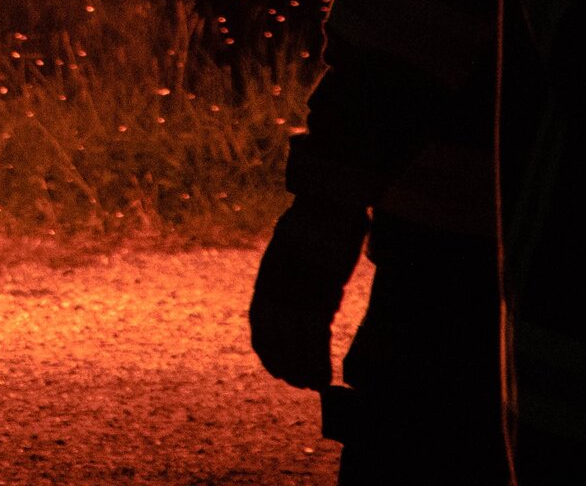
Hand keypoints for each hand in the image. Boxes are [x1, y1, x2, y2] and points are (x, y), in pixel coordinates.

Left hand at [248, 195, 368, 389]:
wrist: (324, 199)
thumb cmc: (312, 221)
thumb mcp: (289, 245)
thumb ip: (287, 271)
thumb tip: (293, 288)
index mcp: (268, 276)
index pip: (260, 323)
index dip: (266, 350)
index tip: (274, 368)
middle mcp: (277, 288)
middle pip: (276, 339)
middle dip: (285, 365)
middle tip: (296, 383)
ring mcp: (298, 292)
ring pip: (296, 345)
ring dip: (303, 370)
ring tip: (313, 385)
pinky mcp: (321, 293)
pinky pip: (317, 339)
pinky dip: (319, 362)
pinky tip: (325, 376)